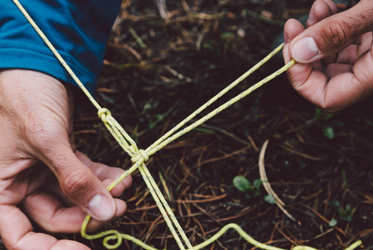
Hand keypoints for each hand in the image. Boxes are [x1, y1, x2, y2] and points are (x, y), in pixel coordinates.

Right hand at [0, 70, 131, 249]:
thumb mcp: (47, 141)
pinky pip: (83, 175)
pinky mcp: (61, 159)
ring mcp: (41, 172)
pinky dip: (102, 176)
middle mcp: (18, 185)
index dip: (49, 248)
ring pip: (73, 197)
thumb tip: (102, 212)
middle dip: (87, 214)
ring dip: (100, 194)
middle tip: (117, 209)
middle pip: (55, 217)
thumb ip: (74, 179)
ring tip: (124, 189)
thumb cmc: (25, 98)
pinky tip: (122, 176)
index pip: (19, 236)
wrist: (36, 65)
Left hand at [283, 0, 372, 111]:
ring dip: (317, 34)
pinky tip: (328, 7)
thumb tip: (299, 52)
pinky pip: (348, 43)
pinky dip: (333, 27)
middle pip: (326, 77)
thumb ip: (338, 31)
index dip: (302, 80)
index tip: (290, 51)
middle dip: (304, 51)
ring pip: (334, 57)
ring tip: (317, 8)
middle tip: (294, 26)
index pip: (328, 98)